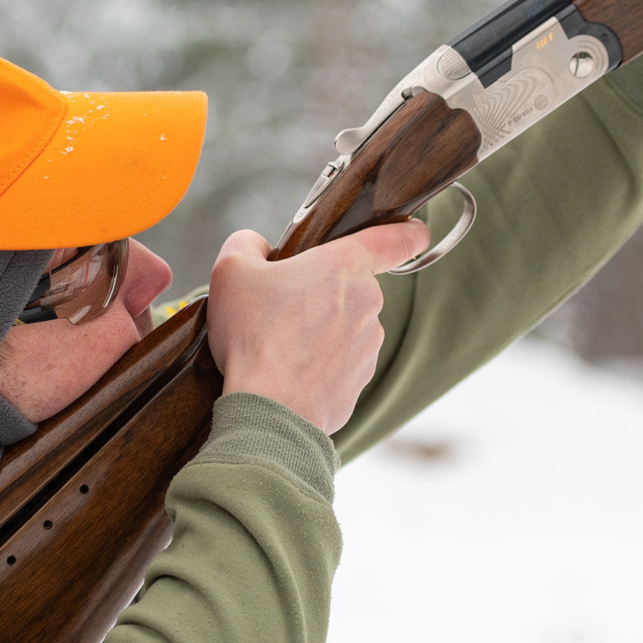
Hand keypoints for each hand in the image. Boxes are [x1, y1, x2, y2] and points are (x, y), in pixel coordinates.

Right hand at [206, 221, 428, 433]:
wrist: (268, 410)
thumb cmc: (254, 336)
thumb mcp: (231, 270)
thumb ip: (248, 243)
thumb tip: (259, 248)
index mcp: (345, 267)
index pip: (398, 239)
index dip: (408, 232)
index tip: (411, 232)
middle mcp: (368, 304)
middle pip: (351, 286)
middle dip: (321, 292)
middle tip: (280, 306)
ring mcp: (368, 346)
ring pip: (344, 327)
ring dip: (318, 331)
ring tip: (277, 345)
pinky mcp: (360, 382)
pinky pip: (338, 364)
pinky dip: (317, 365)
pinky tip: (287, 372)